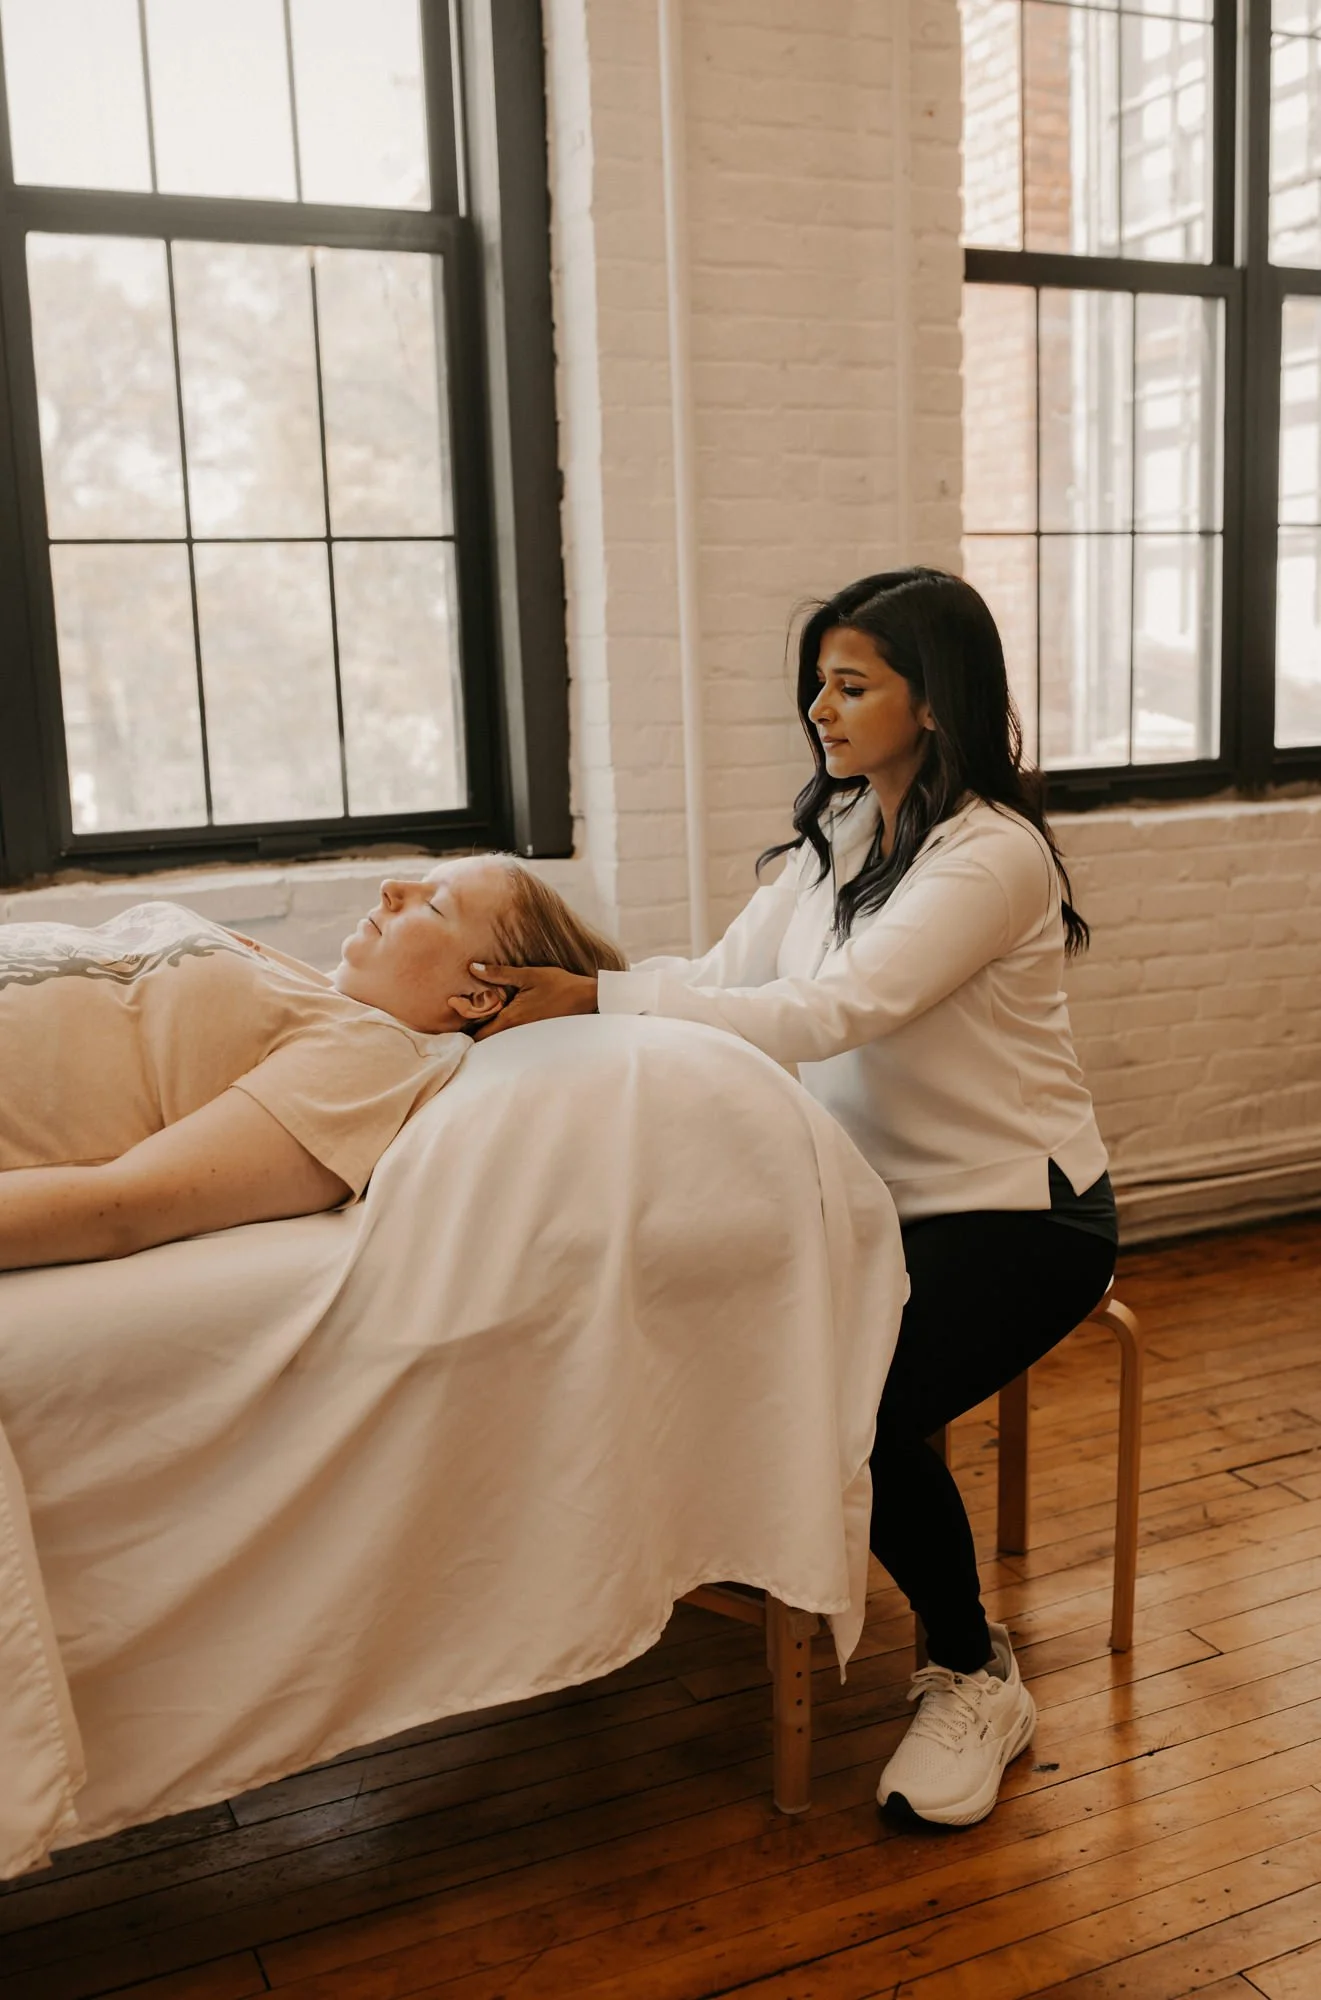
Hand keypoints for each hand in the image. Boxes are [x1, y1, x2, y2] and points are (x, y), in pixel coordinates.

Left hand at [467, 964, 598, 1039]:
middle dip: (474, 1031)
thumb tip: (473, 967)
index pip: (478, 1036)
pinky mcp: (535, 1038)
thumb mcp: (528, 975)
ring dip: (488, 1031)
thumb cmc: (560, 985)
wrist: (588, 999)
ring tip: (480, 1017)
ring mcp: (527, 1038)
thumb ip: (499, 973)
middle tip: (465, 1016)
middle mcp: (516, 1033)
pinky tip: (502, 1019)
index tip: (458, 1016)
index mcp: (511, 1020)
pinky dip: (502, 1032)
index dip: (464, 1029)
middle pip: (486, 1041)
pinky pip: (512, 1038)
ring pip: (499, 1041)